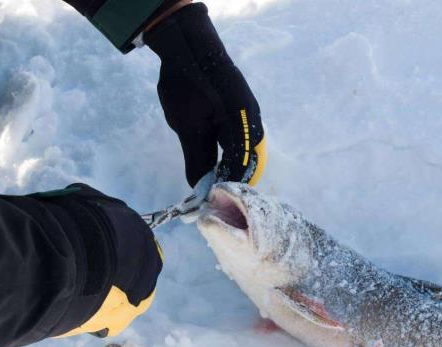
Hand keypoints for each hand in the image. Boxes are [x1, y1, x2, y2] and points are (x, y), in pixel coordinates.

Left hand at [144, 3, 266, 187]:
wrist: (189, 48)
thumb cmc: (187, 85)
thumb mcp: (187, 125)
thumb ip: (196, 157)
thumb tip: (199, 187)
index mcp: (244, 127)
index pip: (241, 168)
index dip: (226, 187)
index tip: (208, 203)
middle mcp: (253, 125)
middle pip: (247, 163)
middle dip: (229, 181)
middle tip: (209, 197)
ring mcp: (249, 119)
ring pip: (244, 155)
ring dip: (228, 169)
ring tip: (209, 185)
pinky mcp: (241, 115)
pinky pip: (238, 142)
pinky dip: (227, 156)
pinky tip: (213, 164)